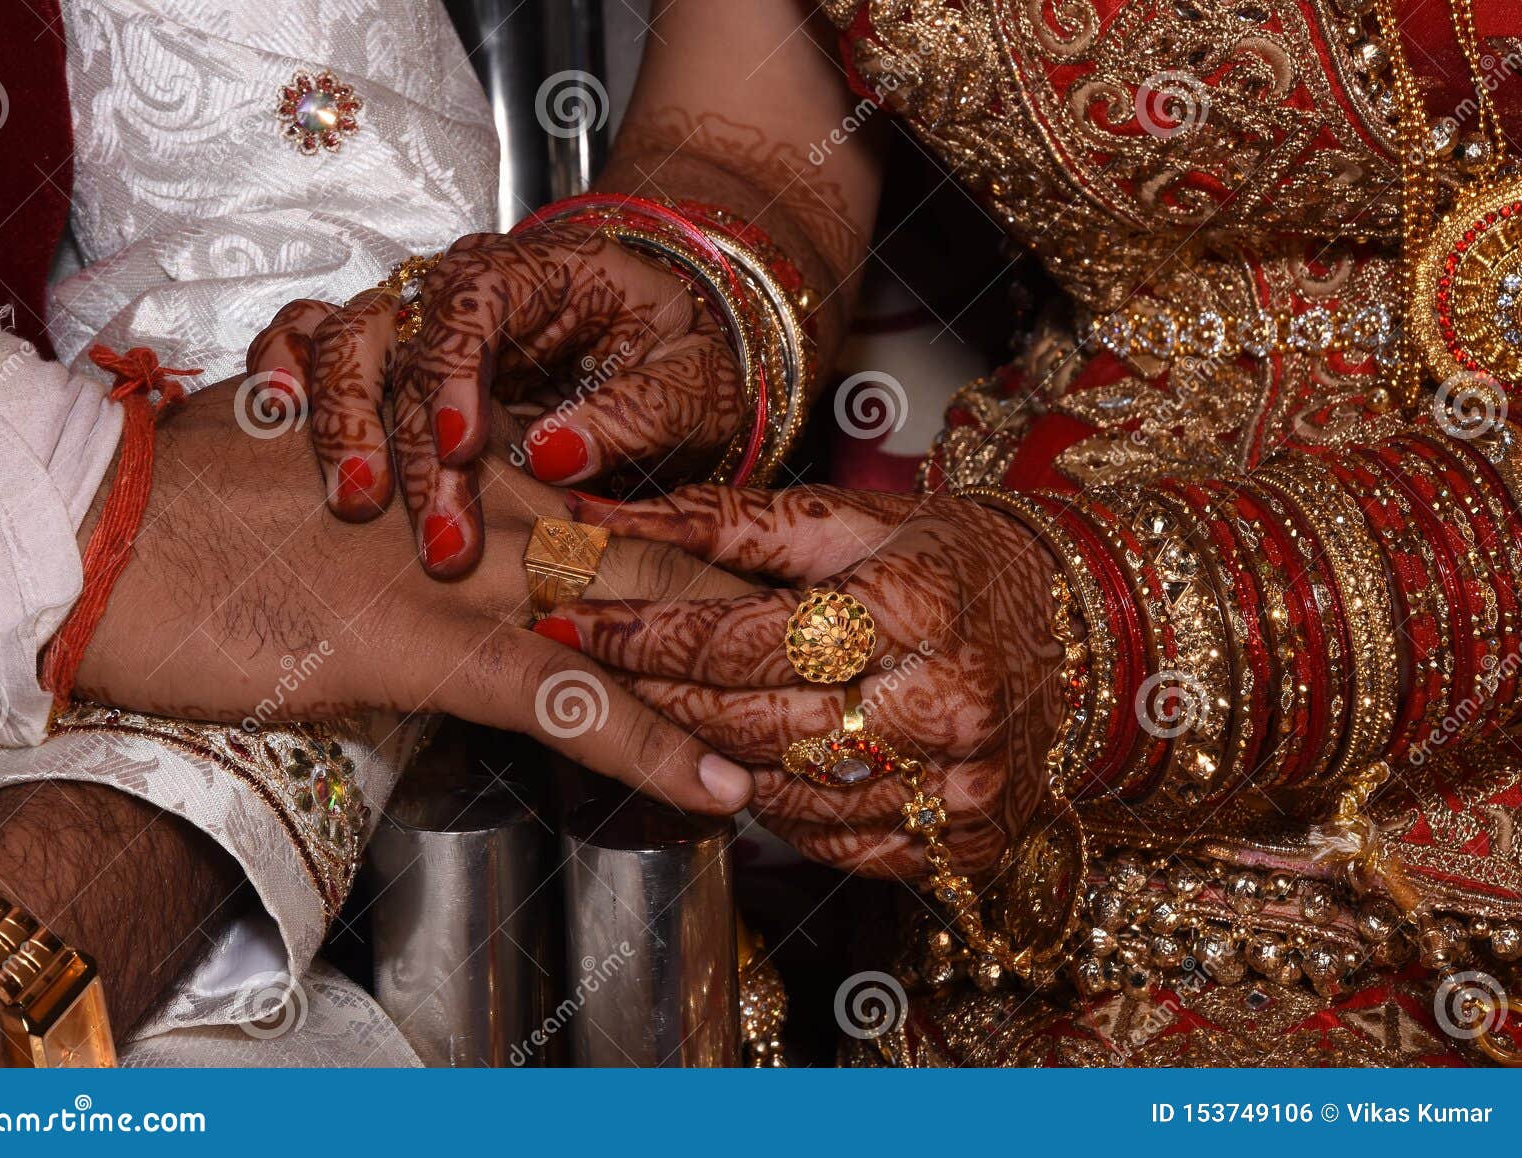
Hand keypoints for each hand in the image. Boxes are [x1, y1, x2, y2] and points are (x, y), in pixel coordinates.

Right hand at [76, 381, 762, 813]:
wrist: (100, 527)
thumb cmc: (204, 512)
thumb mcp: (333, 490)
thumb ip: (422, 512)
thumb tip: (476, 556)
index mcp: (478, 469)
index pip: (627, 518)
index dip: (715, 565)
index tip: (791, 604)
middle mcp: (491, 504)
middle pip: (661, 560)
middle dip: (761, 617)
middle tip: (859, 661)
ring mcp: (466, 569)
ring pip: (637, 621)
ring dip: (732, 684)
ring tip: (823, 735)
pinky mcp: (424, 637)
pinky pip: (561, 696)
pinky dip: (644, 745)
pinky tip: (713, 786)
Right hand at [246, 225, 745, 577]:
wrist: (667, 345)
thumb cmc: (684, 356)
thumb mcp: (695, 383)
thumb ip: (635, 412)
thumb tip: (553, 457)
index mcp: (540, 274)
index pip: (477, 305)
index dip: (458, 373)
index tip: (464, 448)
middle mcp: (464, 290)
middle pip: (404, 341)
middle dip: (408, 441)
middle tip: (438, 539)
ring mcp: (417, 321)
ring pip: (344, 343)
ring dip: (340, 422)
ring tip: (352, 502)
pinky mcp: (387, 360)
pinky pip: (309, 342)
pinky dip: (283, 374)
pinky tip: (274, 424)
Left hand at [539, 485, 1065, 874]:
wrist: (1080, 627)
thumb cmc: (953, 560)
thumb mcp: (851, 519)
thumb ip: (726, 520)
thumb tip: (606, 516)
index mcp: (913, 604)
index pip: (740, 636)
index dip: (640, 633)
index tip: (570, 618)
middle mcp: (942, 702)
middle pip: (752, 723)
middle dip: (654, 699)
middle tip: (590, 673)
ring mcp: (959, 783)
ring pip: (784, 793)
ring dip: (707, 758)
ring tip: (666, 712)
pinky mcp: (966, 840)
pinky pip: (836, 841)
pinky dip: (780, 808)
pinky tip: (755, 764)